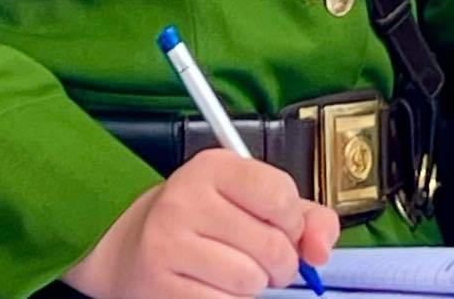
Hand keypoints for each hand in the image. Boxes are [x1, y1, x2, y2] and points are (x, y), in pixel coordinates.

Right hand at [63, 149, 339, 298]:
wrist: (132, 247)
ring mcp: (169, 242)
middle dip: (281, 264)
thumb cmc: (204, 221)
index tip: (286, 230)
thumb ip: (303, 217)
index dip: (294, 223)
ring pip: (249, 280)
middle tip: (267, 263)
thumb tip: (321, 248)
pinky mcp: (160, 284)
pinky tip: (216, 288)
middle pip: (271, 245)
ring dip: (255, 286)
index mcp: (215, 167)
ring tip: (238, 274)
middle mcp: (187, 198)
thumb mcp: (252, 201)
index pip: (280, 195)